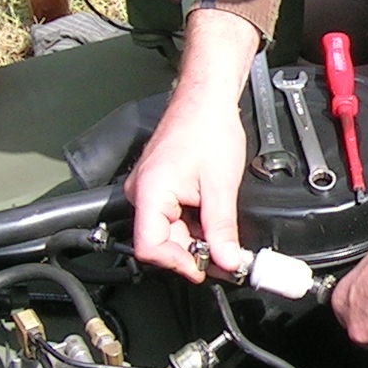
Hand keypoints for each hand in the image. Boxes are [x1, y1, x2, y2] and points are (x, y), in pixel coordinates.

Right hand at [128, 11, 259, 280]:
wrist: (207, 98)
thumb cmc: (209, 128)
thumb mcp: (221, 186)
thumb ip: (222, 228)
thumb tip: (227, 261)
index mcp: (149, 192)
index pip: (150, 247)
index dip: (178, 263)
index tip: (205, 268)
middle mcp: (140, 192)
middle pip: (160, 241)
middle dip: (191, 252)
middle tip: (223, 258)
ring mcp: (148, 189)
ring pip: (167, 231)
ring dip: (194, 239)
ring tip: (222, 239)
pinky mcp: (158, 186)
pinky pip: (171, 216)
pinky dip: (193, 225)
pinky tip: (212, 223)